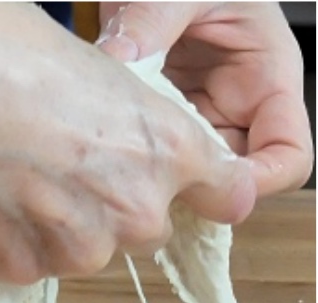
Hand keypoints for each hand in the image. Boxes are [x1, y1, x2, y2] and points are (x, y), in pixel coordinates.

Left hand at [98, 2, 313, 195]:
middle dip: (193, 194)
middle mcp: (239, 109)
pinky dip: (132, 169)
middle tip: (143, 188)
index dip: (255, 184)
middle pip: (232, 184)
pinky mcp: (164, 125)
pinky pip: (156, 165)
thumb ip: (152, 20)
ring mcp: (200, 120)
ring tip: (117, 172)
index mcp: (267, 79)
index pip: (288, 158)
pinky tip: (103, 160)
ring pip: (190, 181)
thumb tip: (117, 60)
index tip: (206, 186)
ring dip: (157, 185)